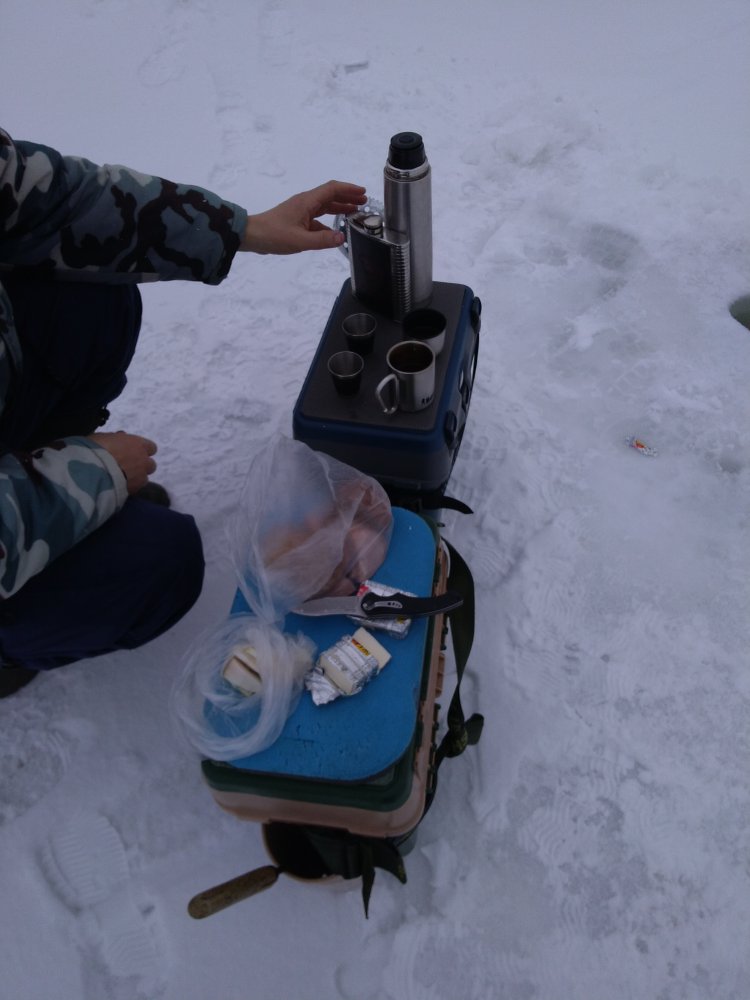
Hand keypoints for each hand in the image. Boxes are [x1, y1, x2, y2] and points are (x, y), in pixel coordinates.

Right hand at [88, 431, 157, 493]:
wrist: (93, 470)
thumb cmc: (95, 449)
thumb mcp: (104, 437)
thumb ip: (116, 439)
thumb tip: (120, 437)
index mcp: (137, 444)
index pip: (151, 447)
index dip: (142, 450)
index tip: (132, 451)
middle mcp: (143, 460)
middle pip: (150, 464)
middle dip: (141, 465)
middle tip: (126, 466)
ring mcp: (141, 476)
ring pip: (144, 478)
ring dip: (136, 478)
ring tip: (120, 478)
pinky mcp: (134, 490)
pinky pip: (135, 488)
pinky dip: (129, 487)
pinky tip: (117, 486)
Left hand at [241, 180, 366, 253]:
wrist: (253, 235)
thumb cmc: (274, 235)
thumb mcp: (300, 240)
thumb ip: (322, 241)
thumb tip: (342, 238)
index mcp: (307, 202)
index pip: (332, 189)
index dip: (348, 189)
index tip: (362, 193)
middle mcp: (306, 203)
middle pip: (330, 196)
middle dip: (347, 197)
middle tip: (363, 202)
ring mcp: (301, 211)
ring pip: (324, 206)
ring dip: (339, 208)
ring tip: (354, 212)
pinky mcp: (298, 220)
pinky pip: (317, 219)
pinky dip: (328, 222)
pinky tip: (335, 232)